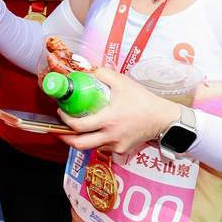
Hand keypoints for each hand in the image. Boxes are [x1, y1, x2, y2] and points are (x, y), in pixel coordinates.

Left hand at [58, 67, 181, 155]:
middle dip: (65, 138)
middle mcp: (110, 136)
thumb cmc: (143, 100)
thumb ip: (103, 74)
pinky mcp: (122, 150)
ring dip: (80, 139)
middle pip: (79, 144)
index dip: (64, 120)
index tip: (60, 112)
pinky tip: (95, 132)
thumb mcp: (122, 82)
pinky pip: (103, 148)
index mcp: (108, 120)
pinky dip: (95, 141)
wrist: (163, 119)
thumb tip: (87, 71)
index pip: (78, 126)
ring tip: (75, 129)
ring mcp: (116, 146)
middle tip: (58, 129)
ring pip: (91, 147)